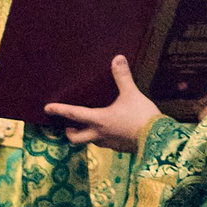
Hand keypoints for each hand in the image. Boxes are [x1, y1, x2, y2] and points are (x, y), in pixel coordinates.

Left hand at [45, 56, 162, 152]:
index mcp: (98, 120)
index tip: (47, 108)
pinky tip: (112, 130)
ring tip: (91, 125)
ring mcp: (109, 144)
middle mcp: (99, 134)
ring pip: (91, 141)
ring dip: (87, 135)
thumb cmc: (142, 117)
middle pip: (76, 139)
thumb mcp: (132, 94)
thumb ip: (122, 77)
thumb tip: (117, 58)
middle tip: (68, 126)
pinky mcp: (120, 148)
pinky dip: (104, 137)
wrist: (159, 140)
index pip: (73, 114)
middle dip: (70, 132)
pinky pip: (106, 143)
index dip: (58, 110)